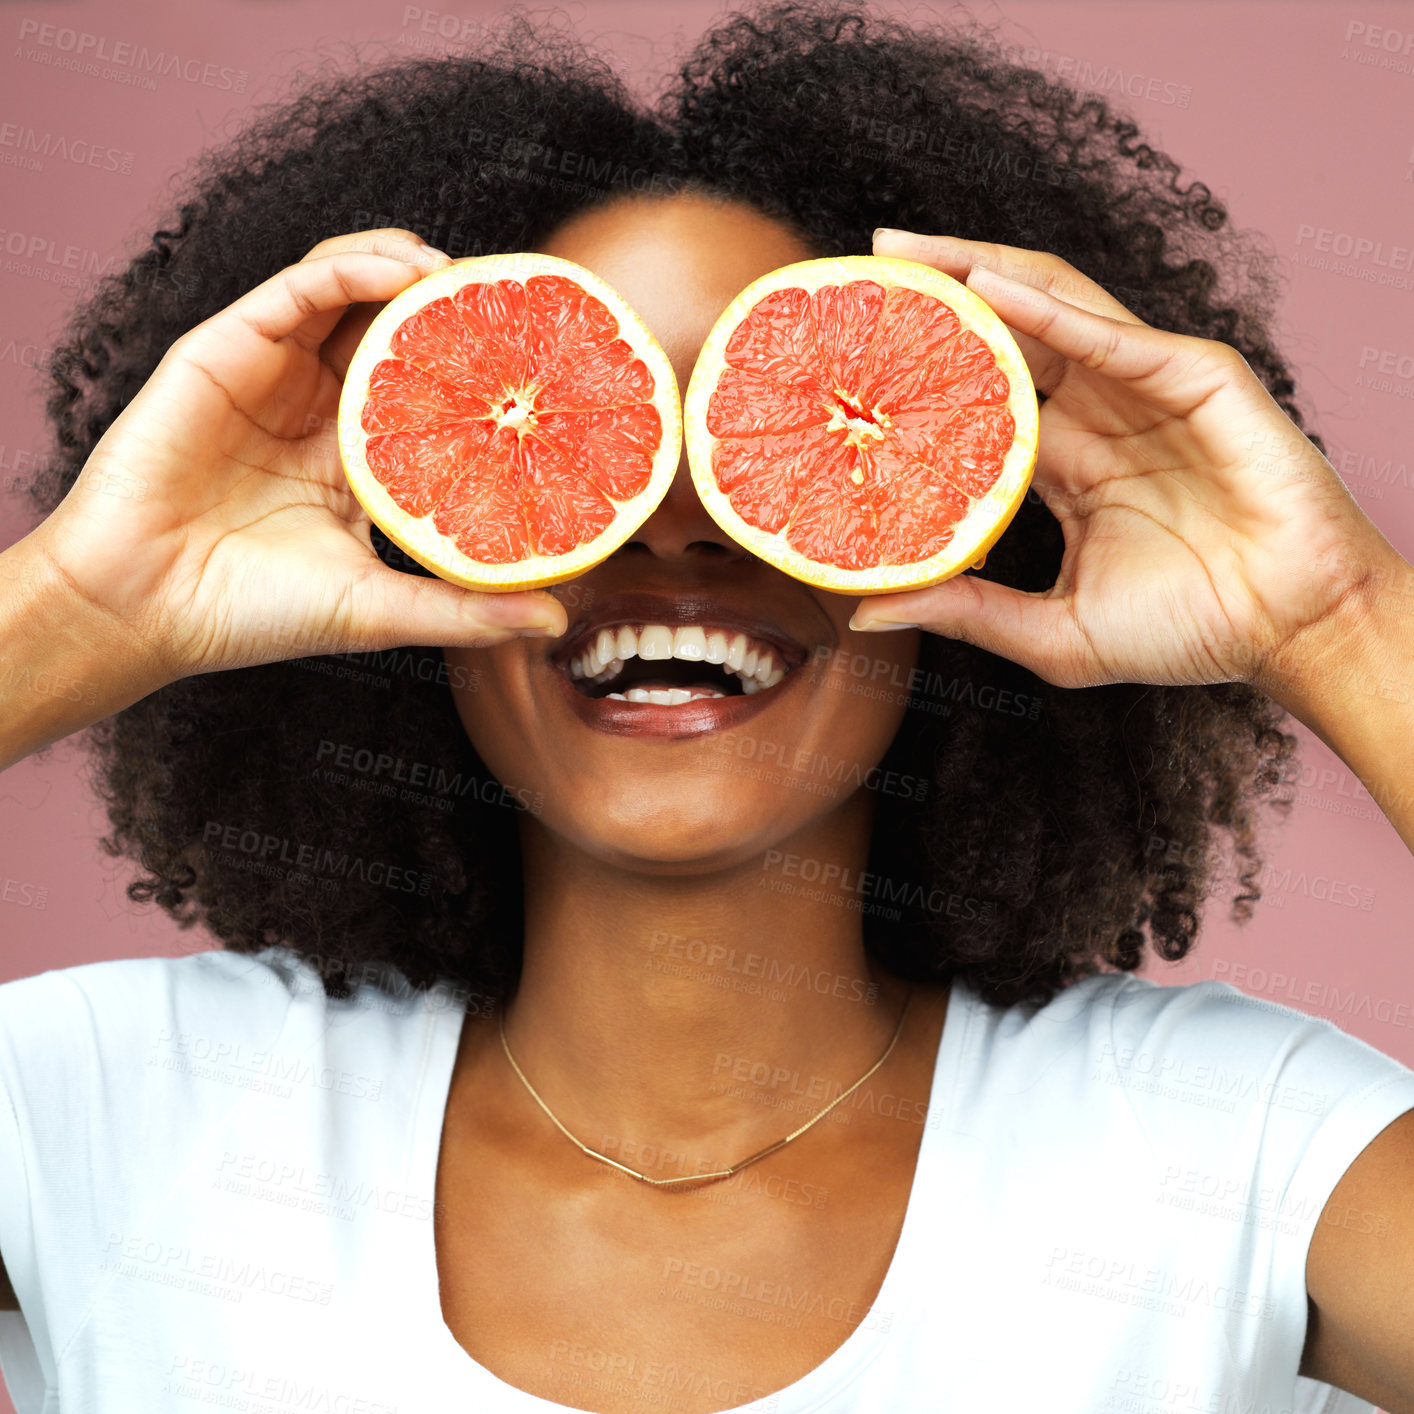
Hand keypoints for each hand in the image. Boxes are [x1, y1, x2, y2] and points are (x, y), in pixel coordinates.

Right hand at [26, 228, 565, 691]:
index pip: (429, 394)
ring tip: (465, 275)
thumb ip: (465, 607)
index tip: (545, 366)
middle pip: (395, 331)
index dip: (482, 373)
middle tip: (516, 303)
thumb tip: (555, 621)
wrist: (145, 605)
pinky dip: (356, 268)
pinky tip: (409, 271)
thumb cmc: (253, 613)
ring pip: (351, 292)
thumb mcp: (381, 608)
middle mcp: (318, 409)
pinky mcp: (229, 347)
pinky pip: (300, 287)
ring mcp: (275, 374)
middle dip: (454, 309)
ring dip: (411, 270)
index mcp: (355, 461)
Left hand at [849, 229, 1402, 694]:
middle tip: (867, 268)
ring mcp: (1146, 388)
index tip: (850, 361)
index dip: (920, 374)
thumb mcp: (1052, 632)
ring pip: (1052, 308)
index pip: (980, 399)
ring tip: (906, 250)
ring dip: (980, 272)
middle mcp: (1100, 414)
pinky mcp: (1196, 378)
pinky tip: (984, 286)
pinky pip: (1110, 334)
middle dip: (938, 296)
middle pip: (1007, 335)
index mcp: (1068, 463)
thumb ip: (963, 610)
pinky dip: (1047, 308)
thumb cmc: (1188, 630)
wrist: (1291, 633)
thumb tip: (862, 614)